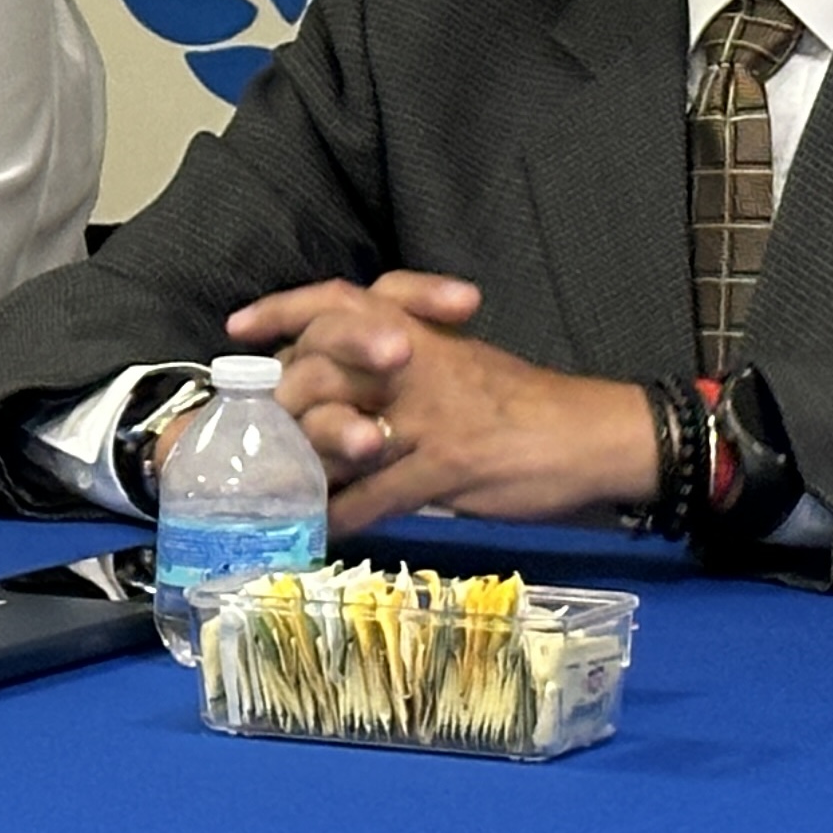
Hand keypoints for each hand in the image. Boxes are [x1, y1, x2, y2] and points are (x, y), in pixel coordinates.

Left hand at [224, 273, 656, 532]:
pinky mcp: (445, 465)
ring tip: (273, 494)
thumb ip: (408, 368)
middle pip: (320, 369)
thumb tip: (350, 391)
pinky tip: (322, 534)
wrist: (594, 436)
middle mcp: (416, 363)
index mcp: (422, 333)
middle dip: (281, 406)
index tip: (238, 328)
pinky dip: (343, 517)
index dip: (283, 309)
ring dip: (301, 469)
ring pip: (336, 434)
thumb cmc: (531, 405)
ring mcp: (428, 414)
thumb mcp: (466, 364)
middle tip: (255, 438)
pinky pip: (374, 495)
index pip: (339, 299)